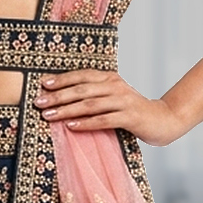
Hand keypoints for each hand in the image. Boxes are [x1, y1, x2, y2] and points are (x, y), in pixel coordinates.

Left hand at [34, 71, 185, 145]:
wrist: (163, 120)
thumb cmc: (132, 111)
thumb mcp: (112, 98)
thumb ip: (93, 96)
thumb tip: (62, 100)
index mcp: (109, 78)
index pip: (81, 75)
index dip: (61, 79)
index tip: (42, 84)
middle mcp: (115, 86)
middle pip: (82, 89)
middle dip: (58, 96)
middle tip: (39, 102)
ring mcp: (123, 101)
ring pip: (90, 104)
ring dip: (67, 109)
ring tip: (49, 115)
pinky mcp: (130, 117)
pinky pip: (104, 119)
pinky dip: (86, 123)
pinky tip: (71, 126)